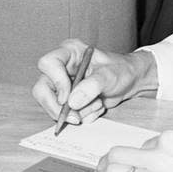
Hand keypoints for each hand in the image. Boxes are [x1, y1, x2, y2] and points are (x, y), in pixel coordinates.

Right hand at [32, 41, 158, 124]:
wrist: (130, 81)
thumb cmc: (121, 70)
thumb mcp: (109, 75)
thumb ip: (92, 86)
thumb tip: (72, 103)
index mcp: (69, 53)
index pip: (47, 63)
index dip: (55, 81)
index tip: (68, 97)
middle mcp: (62, 68)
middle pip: (42, 90)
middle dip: (58, 107)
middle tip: (76, 118)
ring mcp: (63, 85)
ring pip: (52, 106)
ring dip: (77, 112)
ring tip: (98, 103)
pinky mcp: (68, 100)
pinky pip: (66, 114)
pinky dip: (82, 116)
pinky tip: (96, 107)